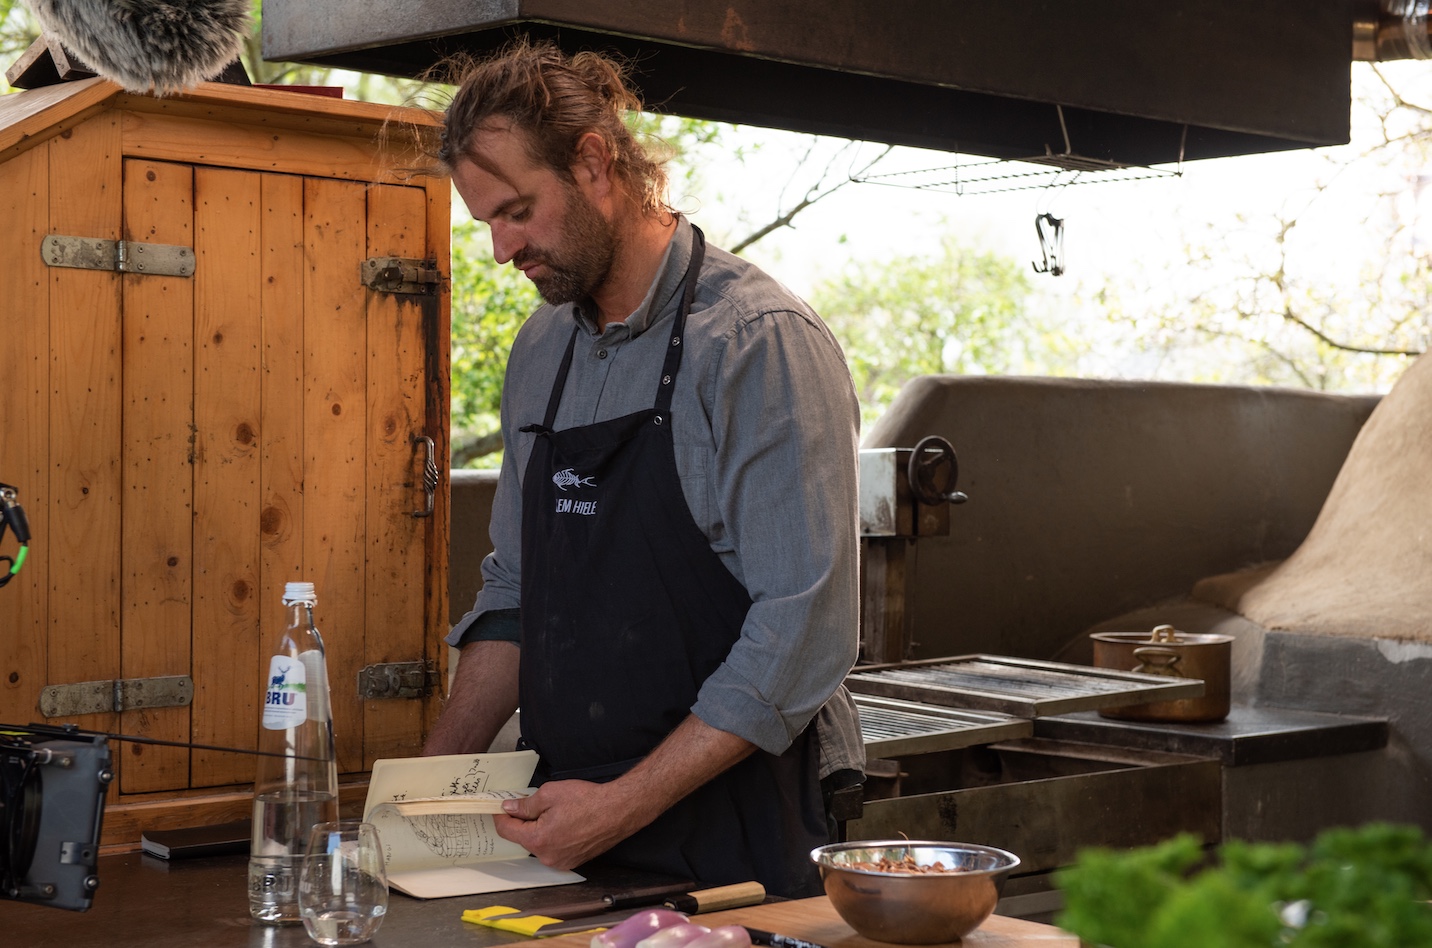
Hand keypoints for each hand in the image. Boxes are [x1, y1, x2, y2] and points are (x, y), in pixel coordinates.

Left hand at [493, 778, 645, 869]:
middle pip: (524, 838)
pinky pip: (555, 848)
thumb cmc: (587, 801)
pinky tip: (565, 821)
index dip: (501, 816)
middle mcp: (548, 856)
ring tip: (554, 811)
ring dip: (540, 829)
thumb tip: (510, 808)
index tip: (499, 807)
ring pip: (540, 844)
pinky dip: (554, 836)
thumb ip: (525, 804)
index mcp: (538, 840)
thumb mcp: (549, 794)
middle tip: (529, 803)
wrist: (618, 810)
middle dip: (523, 821)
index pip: (507, 831)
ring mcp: (562, 861)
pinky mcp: (574, 860)